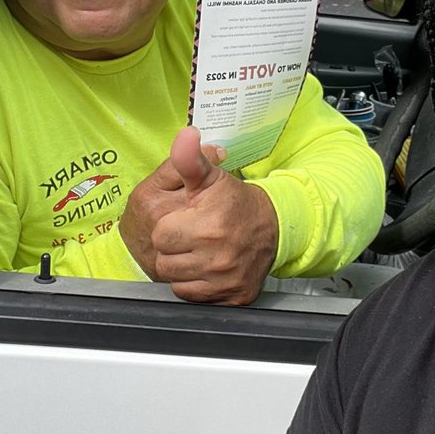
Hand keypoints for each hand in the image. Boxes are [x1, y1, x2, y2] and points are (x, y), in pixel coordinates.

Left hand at [123, 127, 278, 303]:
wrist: (274, 227)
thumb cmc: (235, 202)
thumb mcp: (211, 177)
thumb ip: (190, 159)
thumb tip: (185, 136)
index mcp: (208, 225)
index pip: (161, 235)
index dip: (169, 225)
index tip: (184, 218)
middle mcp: (218, 257)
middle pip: (165, 261)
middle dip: (172, 246)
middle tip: (190, 234)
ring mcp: (225, 280)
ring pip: (175, 280)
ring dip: (181, 266)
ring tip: (197, 249)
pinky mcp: (232, 297)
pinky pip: (192, 296)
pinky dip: (195, 283)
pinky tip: (205, 266)